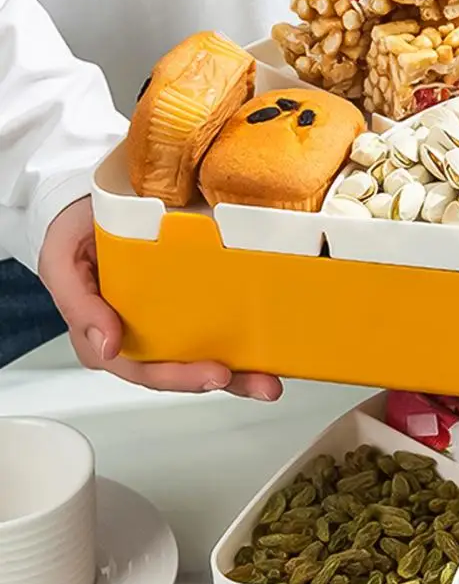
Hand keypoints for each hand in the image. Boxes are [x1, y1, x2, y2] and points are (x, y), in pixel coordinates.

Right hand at [37, 198, 282, 400]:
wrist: (87, 200)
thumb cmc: (73, 233)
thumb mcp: (62, 263)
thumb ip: (79, 306)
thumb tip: (107, 346)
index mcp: (108, 337)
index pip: (144, 370)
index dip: (179, 378)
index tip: (215, 372)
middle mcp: (140, 337)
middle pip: (181, 372)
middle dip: (222, 381)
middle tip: (259, 382)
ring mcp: (167, 324)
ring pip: (203, 358)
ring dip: (241, 374)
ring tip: (271, 380)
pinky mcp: (189, 306)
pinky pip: (216, 329)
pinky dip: (244, 344)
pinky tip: (270, 351)